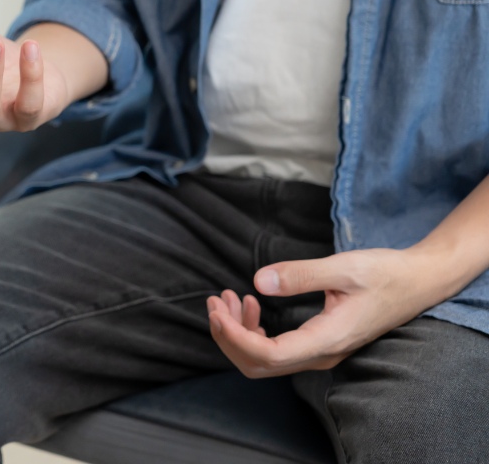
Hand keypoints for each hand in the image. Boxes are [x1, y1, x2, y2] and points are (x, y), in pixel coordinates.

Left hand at [206, 247, 446, 377]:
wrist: (417, 283)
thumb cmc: (384, 274)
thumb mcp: (343, 267)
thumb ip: (300, 275)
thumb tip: (258, 281)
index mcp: (326, 340)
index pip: (268, 355)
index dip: (234, 337)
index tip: (216, 310)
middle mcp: (320, 354)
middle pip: (258, 365)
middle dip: (228, 336)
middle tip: (214, 301)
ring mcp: (319, 352)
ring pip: (264, 360)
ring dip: (237, 333)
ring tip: (227, 298)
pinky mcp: (318, 343)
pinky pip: (275, 350)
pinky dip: (253, 331)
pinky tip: (251, 304)